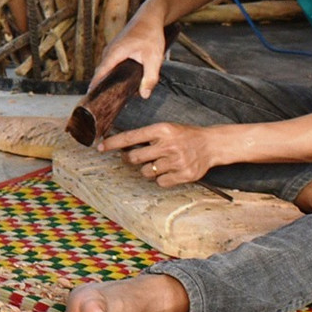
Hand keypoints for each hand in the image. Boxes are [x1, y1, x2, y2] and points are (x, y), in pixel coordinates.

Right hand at [90, 16, 167, 99]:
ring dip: (108, 79)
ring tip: (111, 95)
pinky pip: (110, 64)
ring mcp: (111, 49)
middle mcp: (109, 51)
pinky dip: (112, 73)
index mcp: (114, 53)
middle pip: (101, 73)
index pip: (99, 74)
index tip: (90, 100)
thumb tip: (144, 95)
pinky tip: (120, 81)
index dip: (94, 87)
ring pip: (106, 68)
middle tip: (103, 103)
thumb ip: (150, 78)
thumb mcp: (154, 58)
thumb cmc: (151, 34)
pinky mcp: (116, 49)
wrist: (151, 16)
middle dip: (101, 87)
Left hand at [100, 120, 223, 185]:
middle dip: (130, 159)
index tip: (100, 147)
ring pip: (146, 172)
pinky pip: (160, 182)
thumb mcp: (167, 129)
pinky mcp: (183, 175)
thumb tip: (122, 146)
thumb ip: (147, 136)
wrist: (211, 145)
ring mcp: (176, 161)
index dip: (113, 143)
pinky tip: (170, 170)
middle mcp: (168, 145)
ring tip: (160, 162)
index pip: (131, 137)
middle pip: (134, 157)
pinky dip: (162, 178)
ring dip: (149, 169)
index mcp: (162, 130)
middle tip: (134, 157)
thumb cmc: (185, 136)